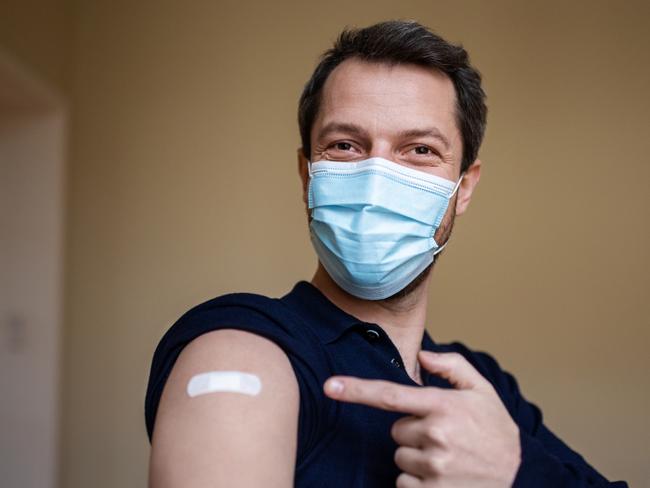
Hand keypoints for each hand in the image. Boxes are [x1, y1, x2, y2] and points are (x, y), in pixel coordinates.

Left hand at [323, 350, 520, 486]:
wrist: (522, 477)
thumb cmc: (496, 431)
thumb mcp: (482, 391)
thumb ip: (451, 367)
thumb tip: (422, 356)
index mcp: (442, 406)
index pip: (390, 395)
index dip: (356, 390)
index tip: (329, 386)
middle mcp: (435, 435)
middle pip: (396, 431)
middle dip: (413, 432)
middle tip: (443, 437)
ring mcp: (433, 467)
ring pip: (400, 458)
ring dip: (417, 458)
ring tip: (448, 458)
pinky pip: (403, 483)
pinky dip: (417, 482)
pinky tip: (444, 477)